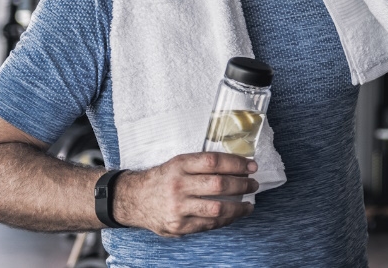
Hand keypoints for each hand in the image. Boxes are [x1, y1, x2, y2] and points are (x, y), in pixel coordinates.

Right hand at [113, 152, 258, 236]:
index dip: (237, 163)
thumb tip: (239, 165)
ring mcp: (177, 208)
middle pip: (219, 185)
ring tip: (249, 204)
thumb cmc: (163, 179)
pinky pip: (209, 224)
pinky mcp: (178, 226)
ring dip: (239, 207)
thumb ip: (202, 164)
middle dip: (242, 185)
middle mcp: (178, 185)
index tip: (252, 166)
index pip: (214, 162)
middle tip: (253, 184)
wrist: (133, 199)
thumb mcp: (178, 163)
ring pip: (217, 208)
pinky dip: (226, 220)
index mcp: (179, 165)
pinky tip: (234, 215)